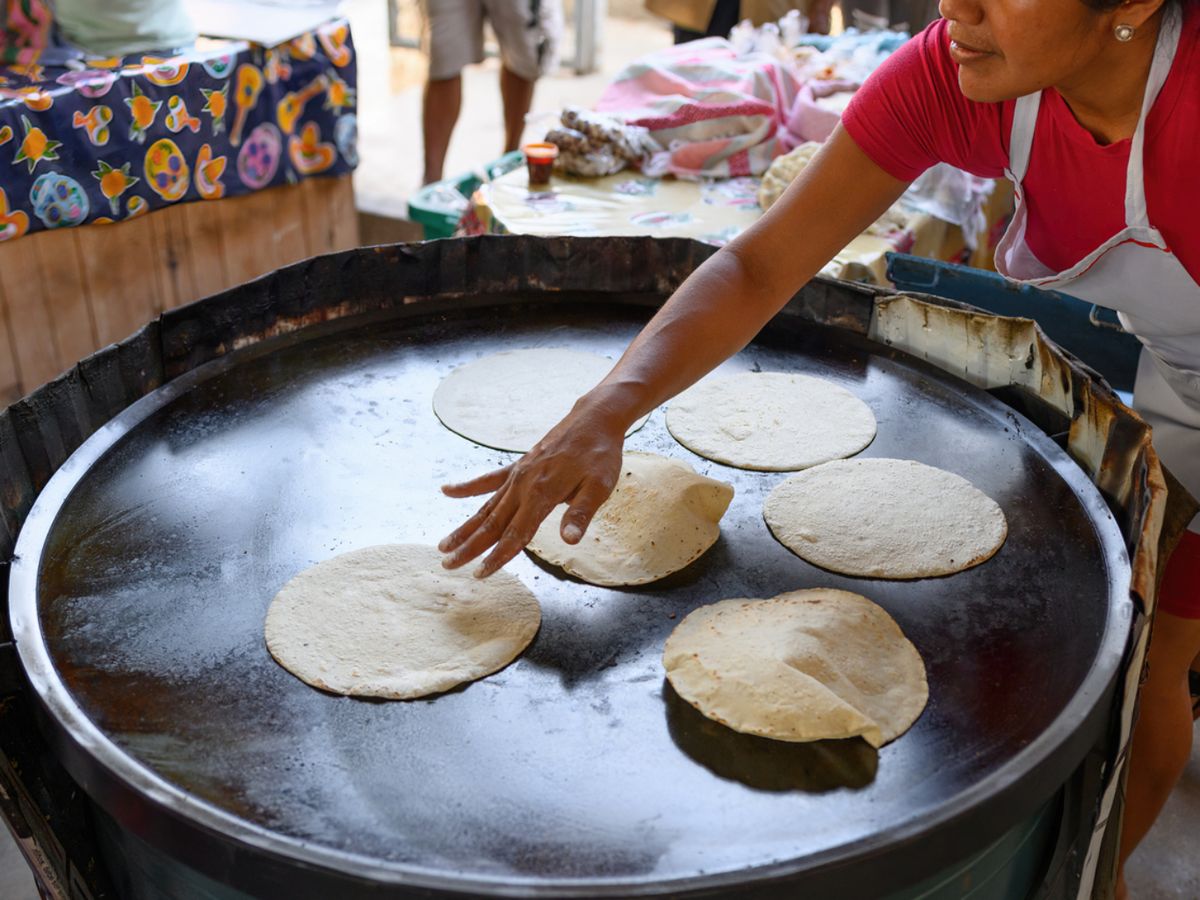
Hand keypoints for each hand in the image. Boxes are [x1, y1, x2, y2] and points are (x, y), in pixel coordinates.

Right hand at [438, 402, 625, 577]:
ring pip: (486, 507)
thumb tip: (569, 540)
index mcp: (542, 494)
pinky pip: (488, 480)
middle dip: (469, 547)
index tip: (480, 574)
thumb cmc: (600, 455)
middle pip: (492, 524)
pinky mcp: (519, 466)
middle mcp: (524, 485)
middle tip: (447, 566)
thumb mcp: (599, 486)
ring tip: (443, 545)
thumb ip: (581, 513)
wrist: (594, 419)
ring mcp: (518, 475)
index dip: (498, 556)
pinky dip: (467, 487)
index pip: (516, 533)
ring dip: (464, 527)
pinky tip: (447, 491)